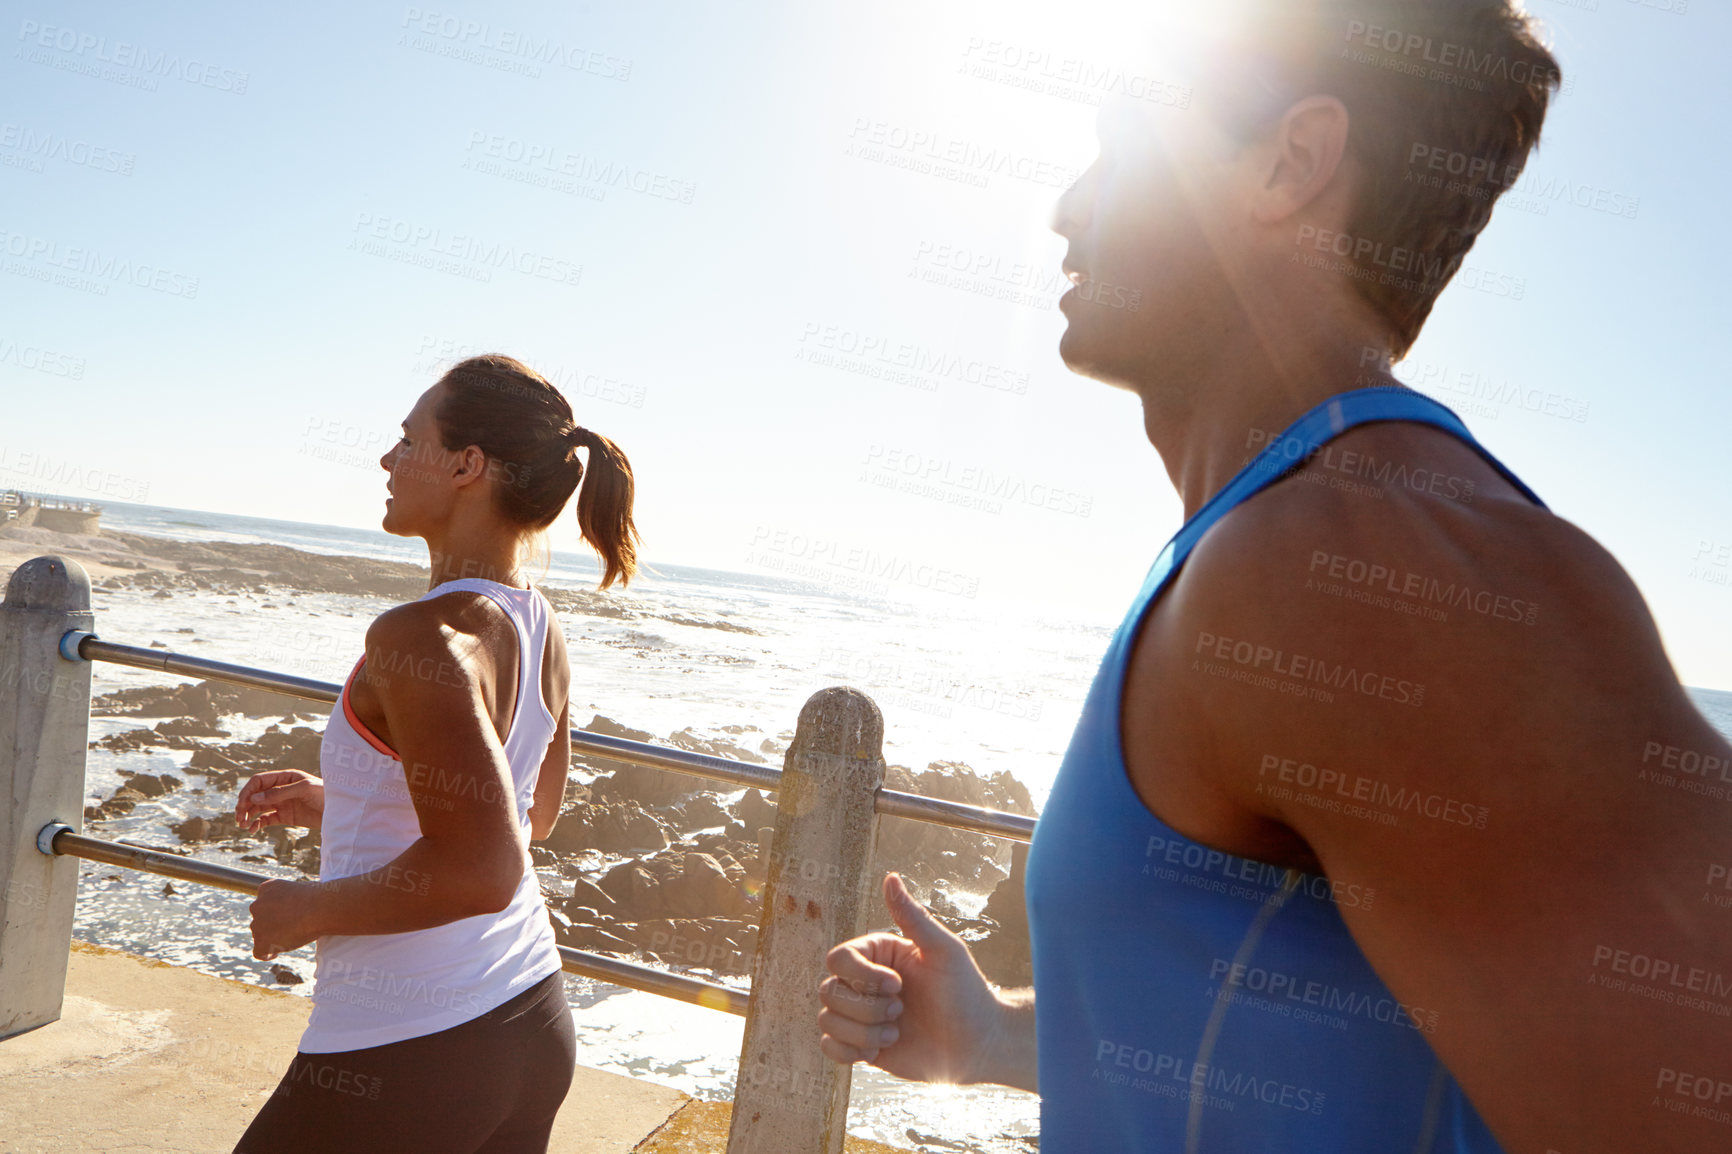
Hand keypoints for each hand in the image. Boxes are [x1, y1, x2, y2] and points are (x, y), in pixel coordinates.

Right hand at [236, 770, 324, 833]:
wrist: (339, 812)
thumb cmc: (325, 794)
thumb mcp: (303, 789)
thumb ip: (279, 793)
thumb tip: (254, 798)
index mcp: (284, 778)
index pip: (259, 781)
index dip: (248, 791)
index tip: (242, 804)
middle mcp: (280, 789)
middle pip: (255, 795)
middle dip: (244, 805)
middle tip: (238, 818)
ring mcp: (282, 803)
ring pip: (258, 808)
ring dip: (248, 815)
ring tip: (242, 825)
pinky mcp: (285, 816)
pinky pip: (266, 819)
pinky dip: (257, 824)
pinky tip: (253, 830)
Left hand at [248, 877, 320, 959]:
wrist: (319, 909)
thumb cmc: (317, 898)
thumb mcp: (300, 890)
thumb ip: (289, 899)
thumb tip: (291, 912)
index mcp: (266, 888)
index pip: (263, 903)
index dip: (274, 912)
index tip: (285, 917)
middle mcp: (257, 905)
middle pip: (260, 920)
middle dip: (272, 925)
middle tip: (290, 929)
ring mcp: (257, 924)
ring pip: (260, 935)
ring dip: (271, 938)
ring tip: (291, 937)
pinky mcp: (261, 941)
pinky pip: (259, 952)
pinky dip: (267, 954)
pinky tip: (277, 952)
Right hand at [818, 872, 1004, 1083]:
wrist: (977, 1045)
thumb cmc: (966, 993)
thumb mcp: (944, 950)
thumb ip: (913, 917)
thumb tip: (890, 877)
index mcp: (878, 956)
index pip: (839, 959)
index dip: (861, 976)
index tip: (897, 986)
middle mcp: (864, 983)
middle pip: (829, 991)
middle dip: (866, 1009)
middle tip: (902, 1012)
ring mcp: (860, 1015)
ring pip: (827, 1020)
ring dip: (862, 1032)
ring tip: (895, 1034)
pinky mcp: (859, 1045)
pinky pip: (828, 1047)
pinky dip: (847, 1051)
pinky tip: (876, 1051)